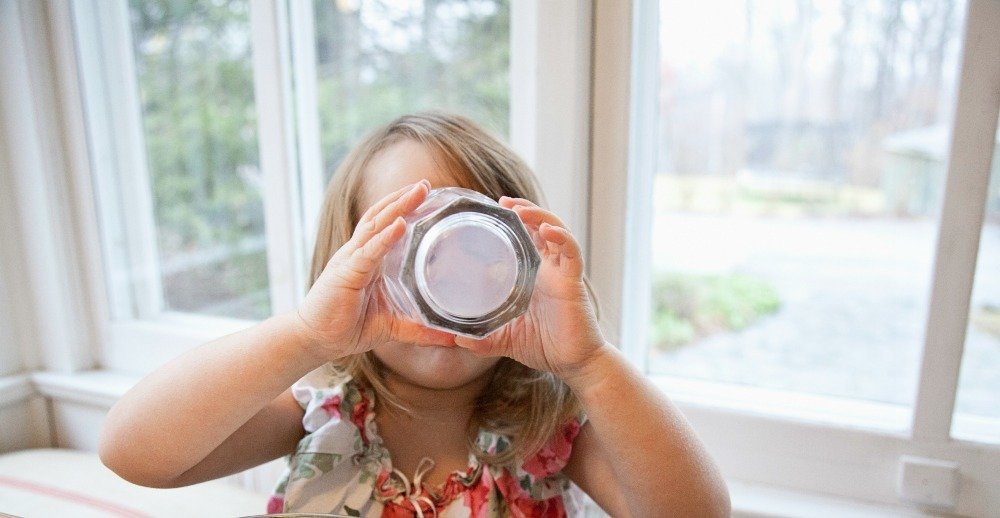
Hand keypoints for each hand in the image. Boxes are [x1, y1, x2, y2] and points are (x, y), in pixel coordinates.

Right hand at [294, 179, 455, 360]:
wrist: (315, 341)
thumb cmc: (349, 327)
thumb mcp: (392, 325)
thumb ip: (420, 328)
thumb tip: (453, 337)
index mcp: (367, 259)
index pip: (385, 224)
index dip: (403, 208)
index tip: (428, 195)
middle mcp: (358, 253)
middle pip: (381, 217)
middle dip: (403, 198)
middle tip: (427, 183)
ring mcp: (350, 261)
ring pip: (375, 225)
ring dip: (398, 207)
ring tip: (417, 192)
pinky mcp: (346, 274)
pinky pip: (368, 252)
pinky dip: (385, 237)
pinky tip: (400, 225)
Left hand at [453, 197, 605, 378]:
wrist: (573, 364)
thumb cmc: (544, 346)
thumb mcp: (505, 339)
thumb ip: (482, 337)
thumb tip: (454, 338)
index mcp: (533, 276)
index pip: (523, 239)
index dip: (511, 222)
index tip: (492, 210)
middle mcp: (548, 269)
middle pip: (538, 228)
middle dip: (523, 210)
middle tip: (503, 201)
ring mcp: (561, 273)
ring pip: (555, 232)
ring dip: (539, 216)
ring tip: (520, 209)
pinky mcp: (573, 282)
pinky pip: (571, 252)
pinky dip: (561, 238)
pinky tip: (547, 230)